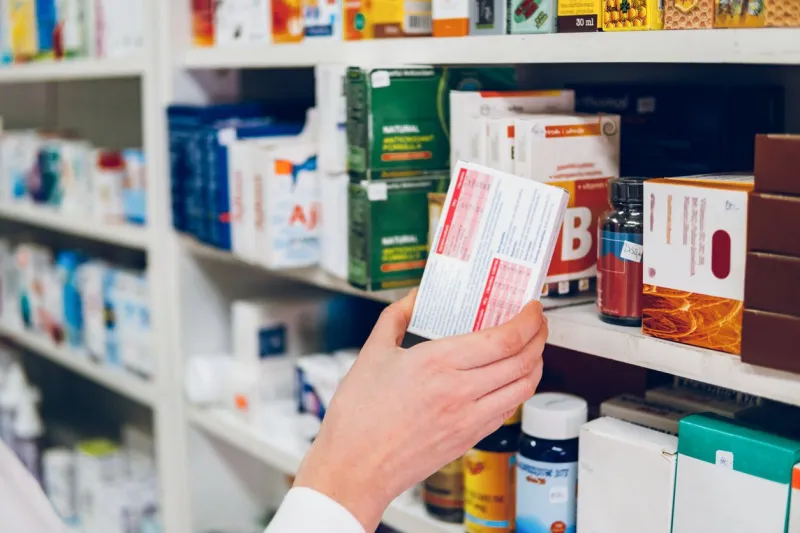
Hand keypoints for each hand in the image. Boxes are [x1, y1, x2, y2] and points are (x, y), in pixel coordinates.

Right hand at [293, 290, 547, 530]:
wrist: (356, 468)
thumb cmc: (359, 417)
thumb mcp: (372, 353)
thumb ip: (396, 317)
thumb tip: (416, 297)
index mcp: (438, 363)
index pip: (505, 338)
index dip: (528, 320)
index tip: (532, 307)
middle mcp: (460, 391)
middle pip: (523, 360)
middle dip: (539, 335)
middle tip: (537, 322)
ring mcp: (469, 419)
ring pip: (524, 387)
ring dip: (536, 363)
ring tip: (531, 348)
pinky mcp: (469, 439)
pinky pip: (508, 410)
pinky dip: (519, 389)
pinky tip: (510, 379)